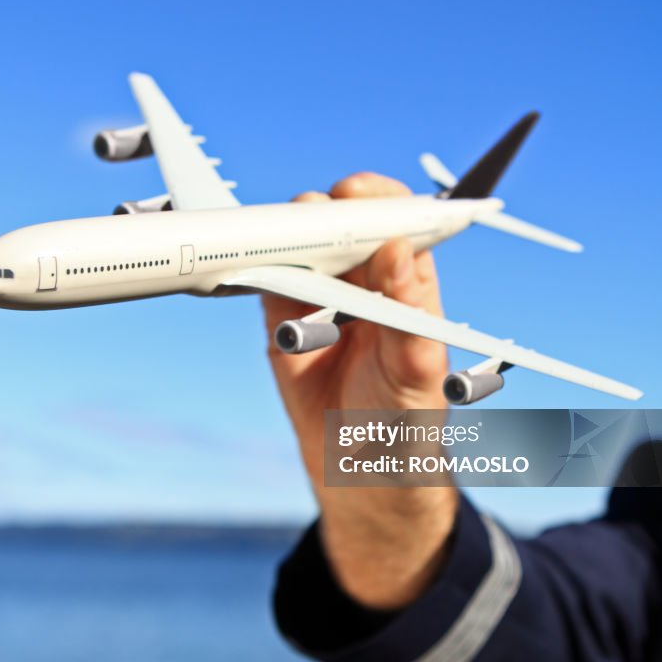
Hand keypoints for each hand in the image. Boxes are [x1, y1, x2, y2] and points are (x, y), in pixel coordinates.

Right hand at [262, 172, 457, 608]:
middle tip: (304, 212)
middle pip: (339, 225)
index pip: (395, 222)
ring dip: (283, 239)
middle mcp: (362, 280)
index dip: (376, 199)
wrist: (356, 468)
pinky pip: (266, 282)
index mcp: (406, 282)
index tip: (354, 193)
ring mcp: (320, 296)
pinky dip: (253, 270)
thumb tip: (396, 250)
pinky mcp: (282, 318)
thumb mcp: (416, 368)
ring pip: (298, 247)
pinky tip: (245, 263)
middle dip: (320, 212)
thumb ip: (409, 310)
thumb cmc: (403, 417)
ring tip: (272, 242)